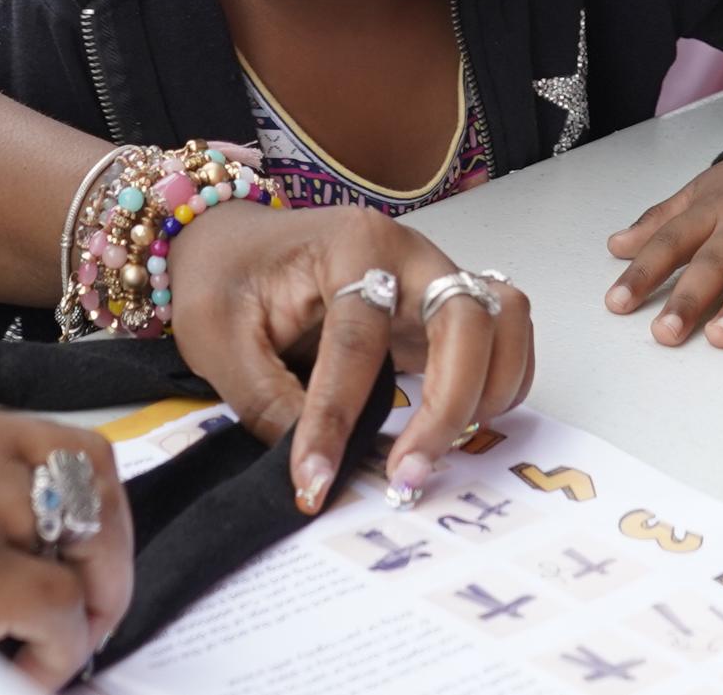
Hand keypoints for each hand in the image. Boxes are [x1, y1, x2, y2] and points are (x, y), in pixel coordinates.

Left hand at [164, 201, 536, 514]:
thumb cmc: (223, 277)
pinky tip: (460, 422)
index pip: (357, 340)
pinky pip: (504, 336)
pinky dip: (500, 382)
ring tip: (438, 447)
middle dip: (448, 404)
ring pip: (504, 321)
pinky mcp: (439, 308)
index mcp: (348, 247)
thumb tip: (320, 466)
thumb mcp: (218, 339)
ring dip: (488, 390)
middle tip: (408, 473)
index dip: (336, 418)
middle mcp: (405, 254)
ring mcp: (431, 277)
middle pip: (466, 319)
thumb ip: (268, 402)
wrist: (230, 242)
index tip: (314, 479)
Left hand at [602, 150, 722, 348]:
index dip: (643, 272)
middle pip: (714, 261)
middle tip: (665, 333)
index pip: (671, 241)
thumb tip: (616, 246)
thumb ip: (661, 221)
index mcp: (712, 207)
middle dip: (689, 298)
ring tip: (720, 336)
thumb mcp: (703, 192)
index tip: (617, 303)